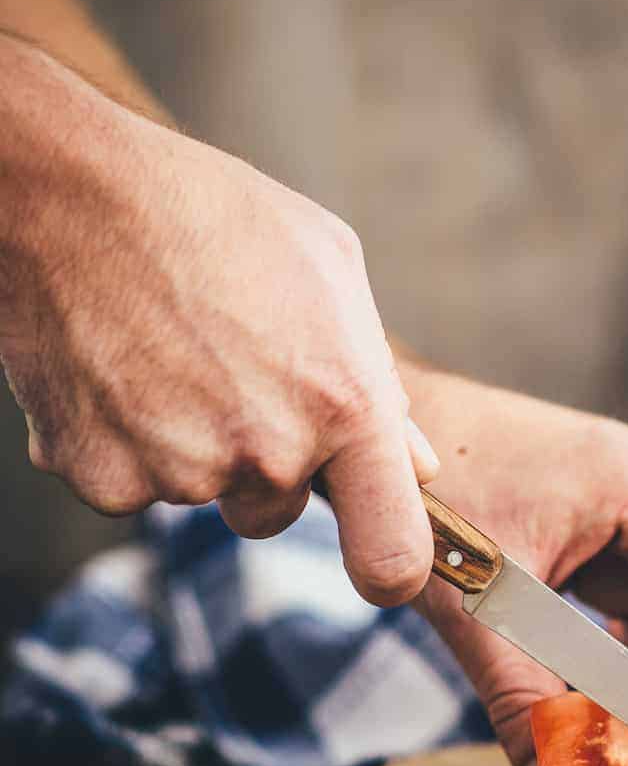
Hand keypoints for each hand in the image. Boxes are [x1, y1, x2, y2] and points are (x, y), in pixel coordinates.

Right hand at [0, 38, 437, 602]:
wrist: (73, 195)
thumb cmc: (213, 215)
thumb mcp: (331, 269)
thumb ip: (376, 378)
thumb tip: (416, 464)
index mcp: (343, 406)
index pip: (392, 559)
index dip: (390, 570)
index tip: (378, 561)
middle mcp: (266, 456)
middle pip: (276, 511)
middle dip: (262, 459)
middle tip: (228, 368)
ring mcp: (178, 474)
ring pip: (199, 490)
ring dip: (187, 441)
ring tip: (168, 349)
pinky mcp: (99, 480)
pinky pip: (129, 483)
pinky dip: (121, 440)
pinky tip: (117, 365)